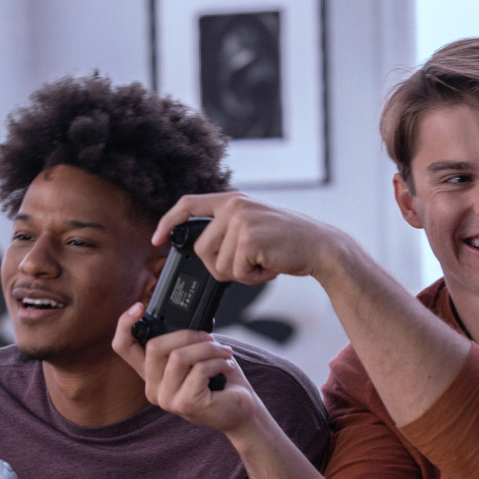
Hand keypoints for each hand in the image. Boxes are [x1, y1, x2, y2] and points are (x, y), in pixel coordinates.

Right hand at [113, 305, 261, 434]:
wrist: (242, 411)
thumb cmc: (221, 382)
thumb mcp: (195, 357)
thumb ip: (180, 344)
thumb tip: (180, 321)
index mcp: (152, 374)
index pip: (123, 348)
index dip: (125, 324)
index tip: (139, 307)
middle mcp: (153, 389)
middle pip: (155, 346)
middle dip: (188, 335)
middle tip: (211, 338)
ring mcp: (166, 399)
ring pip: (179, 356)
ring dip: (208, 348)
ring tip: (224, 353)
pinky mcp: (185, 404)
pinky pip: (199, 370)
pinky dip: (218, 362)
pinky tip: (227, 367)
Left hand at [153, 192, 349, 284]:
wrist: (322, 246)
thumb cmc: (290, 243)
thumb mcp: (255, 226)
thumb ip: (230, 229)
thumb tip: (202, 250)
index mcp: (233, 200)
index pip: (188, 204)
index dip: (168, 222)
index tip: (156, 239)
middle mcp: (234, 206)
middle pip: (202, 249)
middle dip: (221, 267)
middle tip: (248, 267)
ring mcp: (241, 221)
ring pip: (219, 264)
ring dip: (242, 274)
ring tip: (263, 264)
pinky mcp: (249, 239)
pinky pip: (236, 272)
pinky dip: (254, 278)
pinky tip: (270, 267)